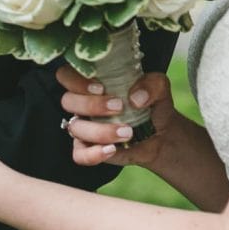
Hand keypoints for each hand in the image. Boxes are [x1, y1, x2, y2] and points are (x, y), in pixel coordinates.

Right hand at [57, 67, 181, 167]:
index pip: (67, 75)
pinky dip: (93, 154)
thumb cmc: (152, 104)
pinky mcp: (88, 149)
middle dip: (91, 105)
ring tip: (128, 132)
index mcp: (91, 82)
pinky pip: (79, 154)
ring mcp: (83, 127)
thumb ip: (152, 84)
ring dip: (100, 131)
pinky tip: (112, 149)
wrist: (162, 134)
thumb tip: (135, 98)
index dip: (76, 80)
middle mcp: (82, 103)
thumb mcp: (159, 87)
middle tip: (118, 107)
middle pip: (67, 100)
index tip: (101, 87)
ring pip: (75, 128)